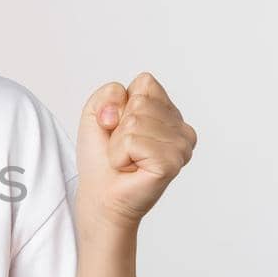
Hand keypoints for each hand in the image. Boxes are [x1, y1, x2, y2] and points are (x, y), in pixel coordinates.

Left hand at [74, 72, 196, 235]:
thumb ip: (109, 93)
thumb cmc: (102, 157)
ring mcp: (181, 146)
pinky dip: (120, 155)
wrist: (100, 194)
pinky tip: (131, 168)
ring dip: (118, 143)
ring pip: (135, 121)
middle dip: (119, 125)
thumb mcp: (96, 114)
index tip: (118, 128)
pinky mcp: (171, 162)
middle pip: (140, 101)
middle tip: (122, 149)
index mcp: (168, 112)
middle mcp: (181, 127)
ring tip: (126, 159)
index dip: (120, 104)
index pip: (145, 82)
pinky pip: (134, 141)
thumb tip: (126, 101)